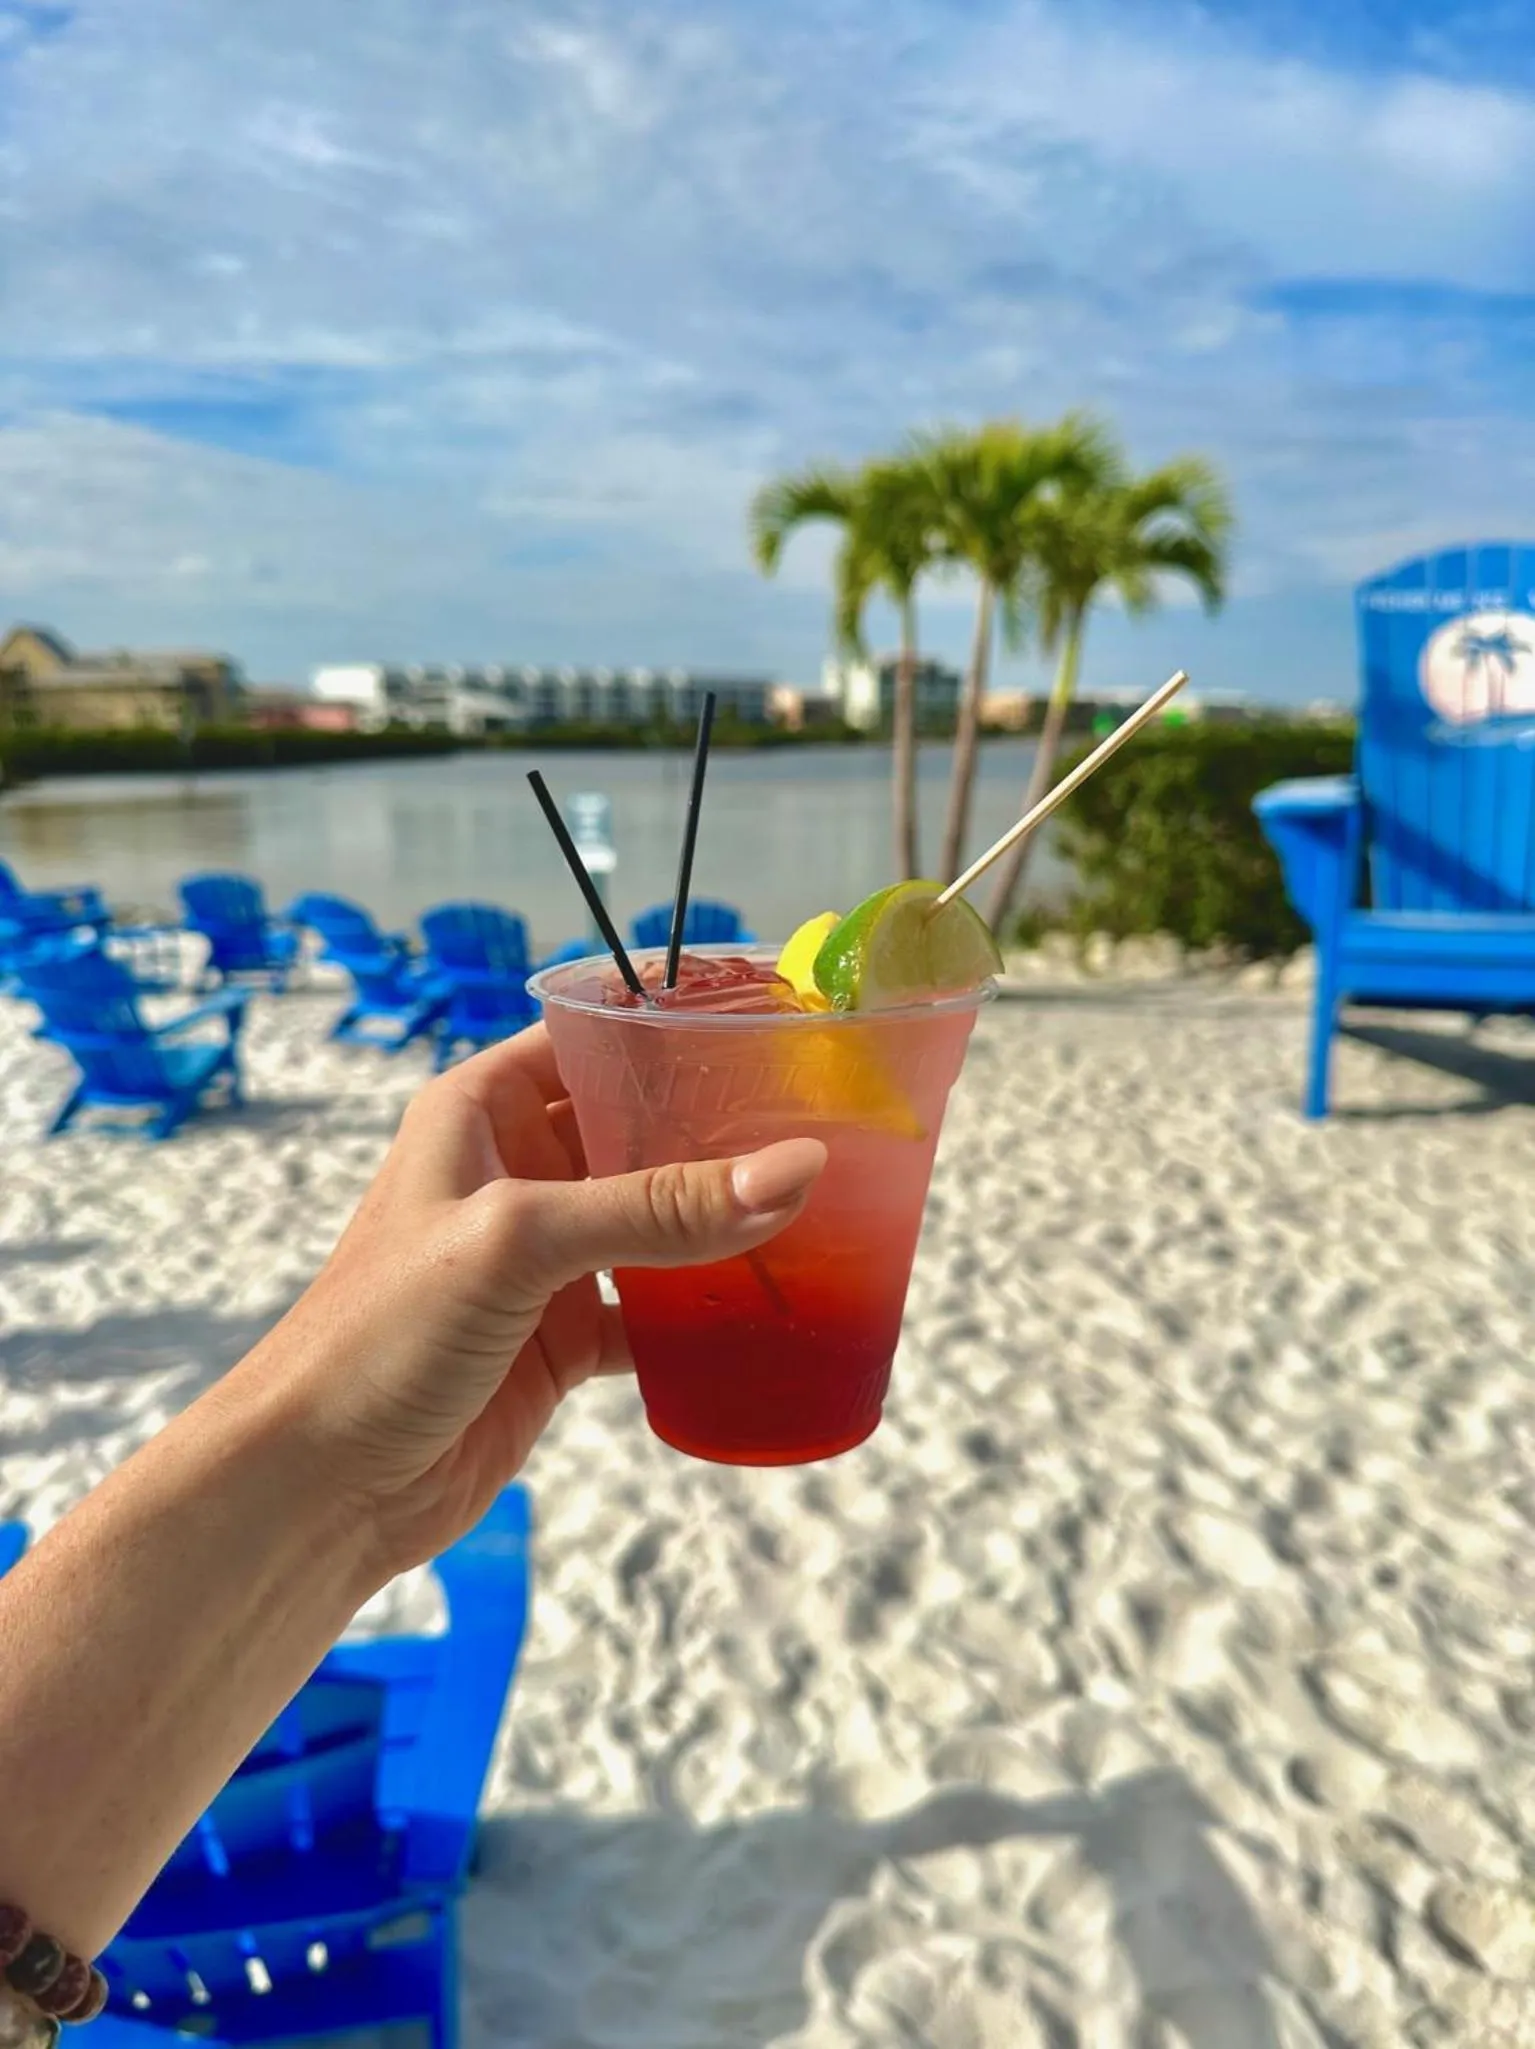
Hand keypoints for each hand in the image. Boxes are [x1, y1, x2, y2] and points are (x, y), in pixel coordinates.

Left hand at [233, 1025, 825, 1573]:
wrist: (320, 1486)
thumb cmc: (380, 1335)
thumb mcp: (518, 1242)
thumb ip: (655, 1207)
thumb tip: (792, 1170)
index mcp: (482, 1110)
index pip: (595, 1039)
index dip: (675, 1031)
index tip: (774, 1029)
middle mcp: (514, 1171)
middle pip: (639, 1129)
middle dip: (720, 1132)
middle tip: (824, 1126)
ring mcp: (542, 1259)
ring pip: (654, 1222)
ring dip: (720, 1223)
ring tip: (822, 1209)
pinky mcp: (561, 1339)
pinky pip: (653, 1309)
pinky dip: (704, 1313)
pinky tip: (769, 1311)